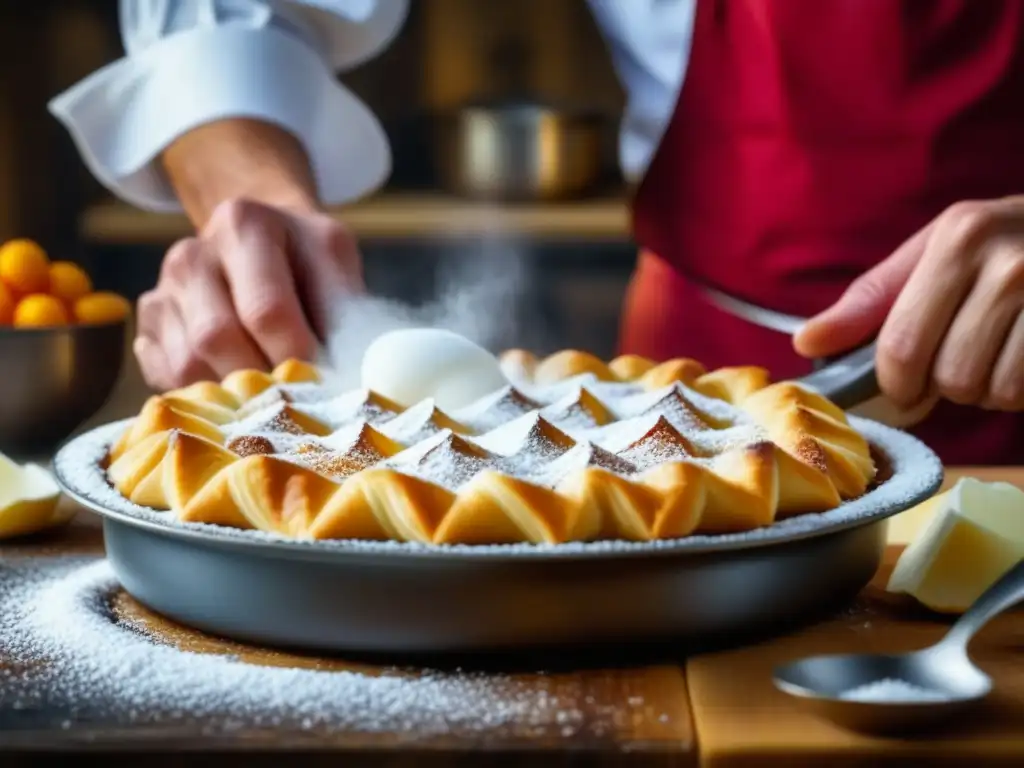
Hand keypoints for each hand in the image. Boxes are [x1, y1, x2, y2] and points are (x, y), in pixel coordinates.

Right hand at [135, 198, 362, 390]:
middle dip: (264, 382)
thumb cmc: (307, 260)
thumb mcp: (337, 264)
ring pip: (188, 365)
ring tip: (276, 403)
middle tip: (300, 404)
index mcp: (243, 225)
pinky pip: (169, 379)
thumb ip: (344, 310)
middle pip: (217, 339)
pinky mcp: (149, 330)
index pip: (266, 309)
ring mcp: (162, 293)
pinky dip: (207, 400)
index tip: (325, 382)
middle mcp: (191, 255)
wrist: (264, 243)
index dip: (298, 355)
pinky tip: (240, 395)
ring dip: (235, 396)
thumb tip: (353, 373)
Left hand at [794, 197, 1023, 410]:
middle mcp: (1008, 263)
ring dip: (987, 391)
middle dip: (944, 387)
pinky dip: (1019, 390)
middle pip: (950, 378)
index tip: (902, 387)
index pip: (902, 347)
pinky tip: (1020, 357)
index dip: (895, 384)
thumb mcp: (931, 254)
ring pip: (995, 392)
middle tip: (955, 365)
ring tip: (995, 355)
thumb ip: (868, 302)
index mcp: (958, 239)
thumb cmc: (996, 245)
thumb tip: (806, 344)